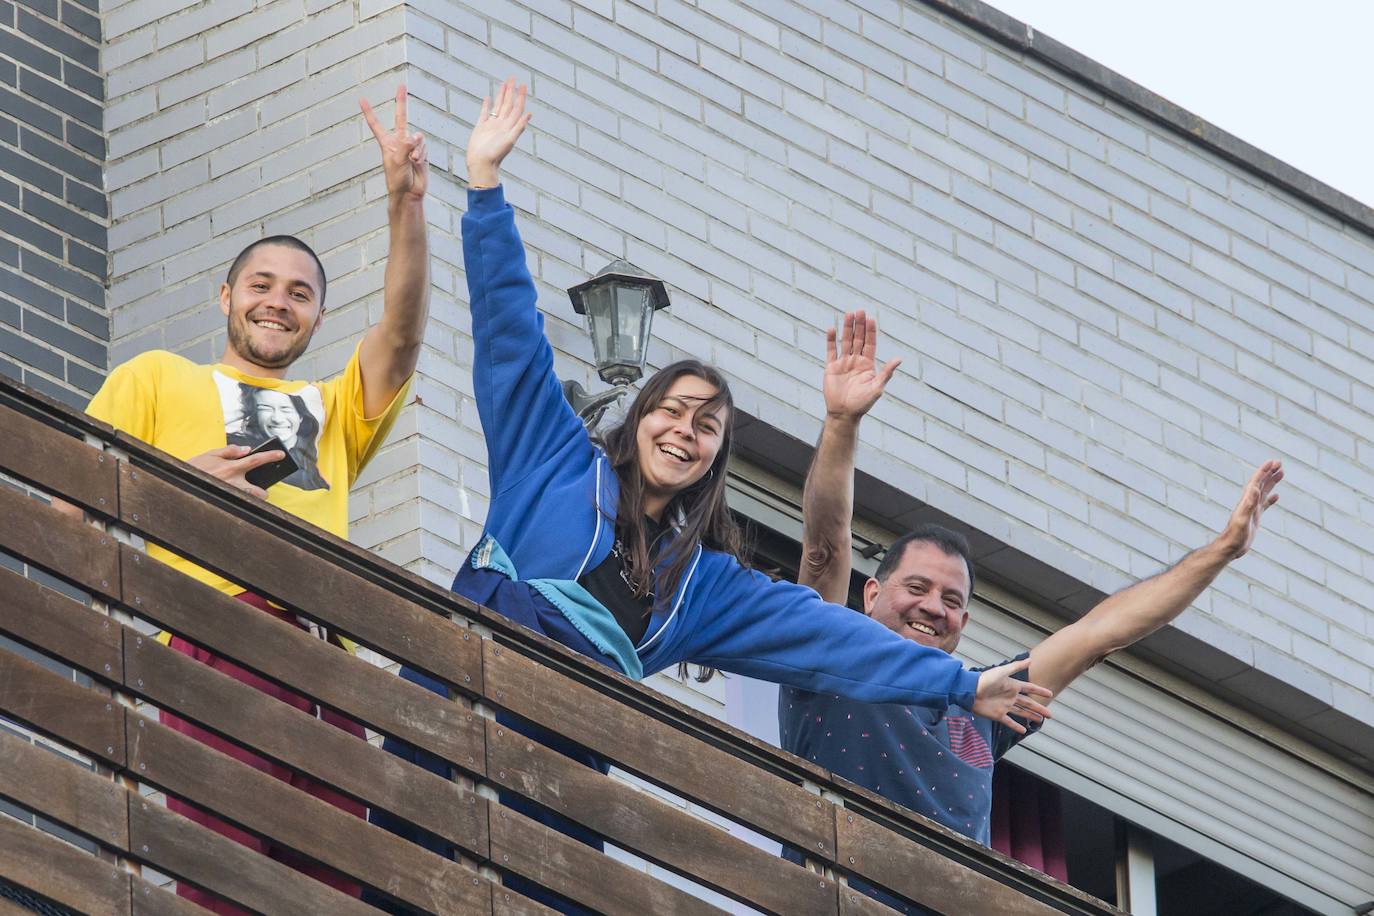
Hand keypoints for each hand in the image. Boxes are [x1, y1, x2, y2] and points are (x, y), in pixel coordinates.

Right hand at [187, 445, 284, 499]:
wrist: (179, 483)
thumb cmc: (194, 468)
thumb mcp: (210, 454)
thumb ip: (229, 450)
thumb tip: (246, 449)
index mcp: (231, 467)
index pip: (256, 459)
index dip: (270, 456)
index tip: (282, 455)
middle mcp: (233, 482)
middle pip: (257, 491)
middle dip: (262, 493)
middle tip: (262, 492)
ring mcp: (229, 495)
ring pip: (249, 501)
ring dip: (251, 500)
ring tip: (248, 498)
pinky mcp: (223, 502)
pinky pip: (238, 505)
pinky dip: (240, 504)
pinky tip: (237, 502)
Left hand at [360, 85, 427, 202]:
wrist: (409, 194)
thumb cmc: (397, 180)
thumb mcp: (397, 161)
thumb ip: (406, 145)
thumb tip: (416, 136)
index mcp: (387, 144)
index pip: (376, 124)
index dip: (369, 112)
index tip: (362, 100)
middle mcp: (399, 142)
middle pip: (401, 118)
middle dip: (401, 102)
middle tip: (402, 86)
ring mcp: (411, 147)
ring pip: (418, 138)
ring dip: (417, 149)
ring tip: (413, 160)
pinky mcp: (422, 154)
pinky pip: (424, 147)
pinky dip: (422, 154)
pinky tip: (418, 163)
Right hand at [465, 77, 530, 188]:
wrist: (481, 164)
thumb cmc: (495, 155)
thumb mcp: (509, 140)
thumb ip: (519, 127)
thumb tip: (529, 114)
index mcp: (509, 126)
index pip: (517, 108)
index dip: (520, 96)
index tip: (522, 84)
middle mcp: (502, 124)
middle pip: (508, 104)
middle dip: (511, 91)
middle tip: (513, 78)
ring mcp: (491, 125)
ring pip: (498, 106)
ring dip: (501, 95)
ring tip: (504, 84)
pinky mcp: (481, 127)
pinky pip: (484, 113)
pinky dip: (487, 105)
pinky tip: (488, 98)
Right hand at [823, 310, 900, 422]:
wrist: (844, 414)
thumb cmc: (863, 403)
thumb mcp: (877, 388)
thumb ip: (886, 373)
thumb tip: (899, 359)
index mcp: (868, 364)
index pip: (870, 343)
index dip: (870, 331)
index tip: (871, 319)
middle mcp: (856, 361)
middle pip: (858, 339)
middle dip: (859, 325)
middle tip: (860, 310)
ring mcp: (843, 363)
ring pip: (845, 341)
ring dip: (847, 328)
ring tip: (849, 314)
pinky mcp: (831, 367)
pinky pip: (830, 351)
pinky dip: (830, 340)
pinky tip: (832, 329)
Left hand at [972, 658, 1052, 734]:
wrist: (969, 691)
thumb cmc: (985, 680)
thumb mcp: (1002, 672)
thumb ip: (1016, 666)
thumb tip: (1031, 659)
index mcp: (1012, 686)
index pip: (1029, 688)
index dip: (1039, 691)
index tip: (1050, 694)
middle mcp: (1010, 696)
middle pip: (1028, 703)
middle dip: (1039, 708)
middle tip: (1050, 715)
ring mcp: (1004, 706)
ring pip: (1021, 712)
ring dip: (1031, 716)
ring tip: (1040, 720)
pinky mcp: (997, 715)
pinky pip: (1009, 722)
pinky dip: (1016, 726)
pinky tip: (1024, 731)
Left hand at [1215, 460, 1282, 559]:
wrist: (1230, 547)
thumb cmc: (1235, 535)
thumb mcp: (1242, 519)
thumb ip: (1248, 504)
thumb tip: (1255, 489)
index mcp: (1246, 501)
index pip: (1256, 482)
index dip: (1263, 471)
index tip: (1273, 462)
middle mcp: (1249, 503)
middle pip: (1260, 484)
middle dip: (1269, 472)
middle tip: (1279, 463)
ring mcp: (1252, 510)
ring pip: (1263, 492)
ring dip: (1271, 482)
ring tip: (1281, 473)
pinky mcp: (1254, 518)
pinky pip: (1264, 505)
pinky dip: (1270, 498)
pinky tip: (1276, 496)